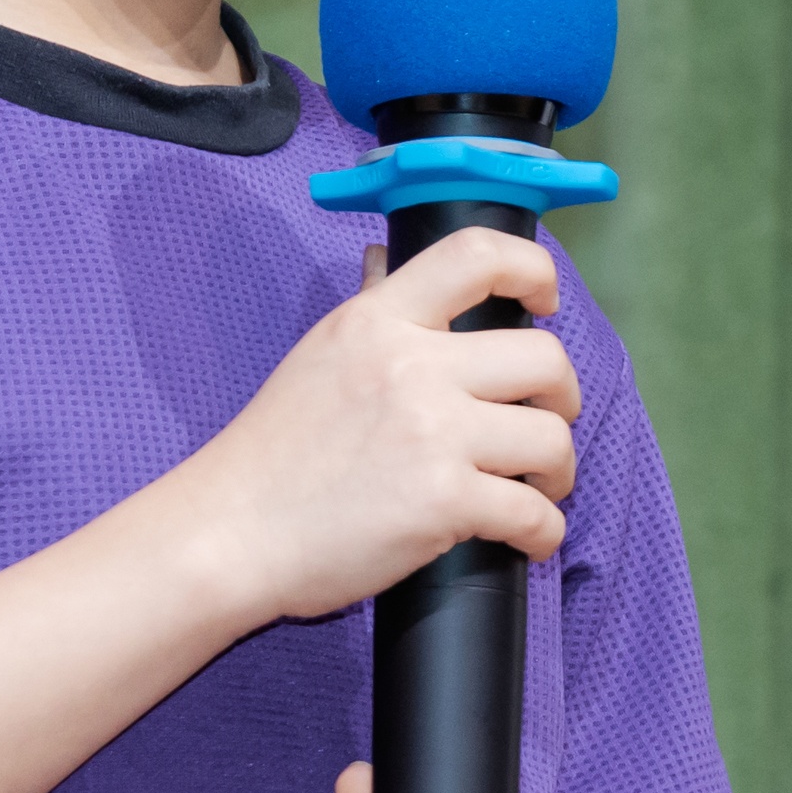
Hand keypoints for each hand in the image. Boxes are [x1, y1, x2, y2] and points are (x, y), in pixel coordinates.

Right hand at [170, 230, 579, 625]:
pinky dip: (544, 531)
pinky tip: (530, 537)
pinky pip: (534, 512)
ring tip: (540, 485)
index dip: (532, 270)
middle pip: (544, 357)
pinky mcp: (444, 503)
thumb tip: (388, 262)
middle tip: (545, 420)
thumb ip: (373, 310)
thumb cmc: (271, 452)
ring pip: (551, 437)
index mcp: (379, 320)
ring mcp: (433, 434)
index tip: (547, 301)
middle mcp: (413, 366)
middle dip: (563, 395)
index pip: (476, 255)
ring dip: (559, 469)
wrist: (228, 535)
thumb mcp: (320, 355)